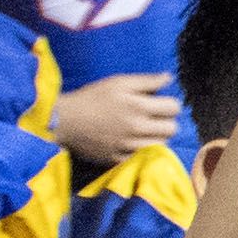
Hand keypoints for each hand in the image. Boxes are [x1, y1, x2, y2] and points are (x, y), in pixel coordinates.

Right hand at [49, 71, 183, 166]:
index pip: (174, 108)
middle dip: (166, 122)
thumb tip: (169, 78)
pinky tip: (134, 144)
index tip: (160, 105)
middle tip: (154, 119)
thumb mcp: (118, 82)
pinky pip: (143, 159)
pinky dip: (143, 152)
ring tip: (145, 132)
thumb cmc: (91, 98)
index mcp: (137, 106)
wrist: (63, 121)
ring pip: (162, 146)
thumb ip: (146, 81)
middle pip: (172, 129)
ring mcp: (127, 146)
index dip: (169, 104)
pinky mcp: (118, 160)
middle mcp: (136, 127)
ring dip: (157, 138)